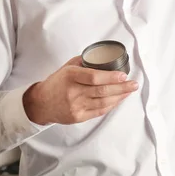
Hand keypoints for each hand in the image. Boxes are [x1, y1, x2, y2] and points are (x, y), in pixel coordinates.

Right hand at [23, 56, 138, 124]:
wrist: (40, 104)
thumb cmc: (56, 83)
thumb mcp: (67, 67)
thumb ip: (85, 62)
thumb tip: (105, 58)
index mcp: (71, 77)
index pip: (94, 77)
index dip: (111, 77)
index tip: (123, 75)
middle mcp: (73, 92)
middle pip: (102, 91)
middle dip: (122, 87)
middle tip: (134, 84)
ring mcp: (76, 106)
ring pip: (103, 102)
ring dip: (120, 96)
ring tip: (130, 90)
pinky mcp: (78, 117)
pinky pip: (99, 111)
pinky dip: (112, 105)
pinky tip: (119, 99)